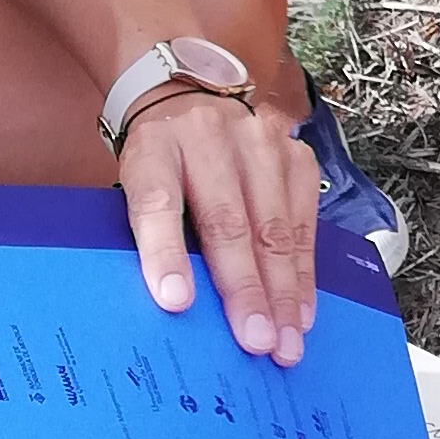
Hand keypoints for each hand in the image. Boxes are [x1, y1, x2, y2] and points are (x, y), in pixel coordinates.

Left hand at [119, 89, 319, 363]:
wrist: (190, 96)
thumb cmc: (160, 160)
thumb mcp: (135, 181)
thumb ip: (149, 230)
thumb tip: (170, 308)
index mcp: (155, 146)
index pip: (158, 200)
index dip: (165, 252)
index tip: (174, 302)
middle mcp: (209, 136)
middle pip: (227, 220)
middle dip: (243, 288)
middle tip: (254, 341)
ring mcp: (260, 141)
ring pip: (274, 225)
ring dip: (282, 290)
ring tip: (285, 340)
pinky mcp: (295, 153)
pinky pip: (304, 221)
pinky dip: (303, 273)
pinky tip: (302, 311)